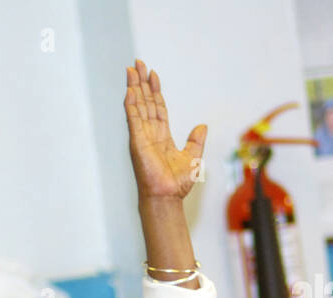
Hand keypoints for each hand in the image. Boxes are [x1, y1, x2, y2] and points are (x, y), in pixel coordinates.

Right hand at [125, 60, 206, 203]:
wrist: (167, 197)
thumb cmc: (176, 184)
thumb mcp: (193, 157)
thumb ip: (196, 140)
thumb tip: (202, 125)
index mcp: (162, 137)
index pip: (157, 108)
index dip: (155, 91)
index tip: (152, 75)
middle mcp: (150, 134)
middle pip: (145, 102)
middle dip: (142, 82)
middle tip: (137, 64)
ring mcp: (142, 137)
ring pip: (138, 106)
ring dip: (134, 87)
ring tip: (131, 70)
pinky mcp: (137, 142)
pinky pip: (134, 119)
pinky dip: (131, 104)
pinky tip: (130, 91)